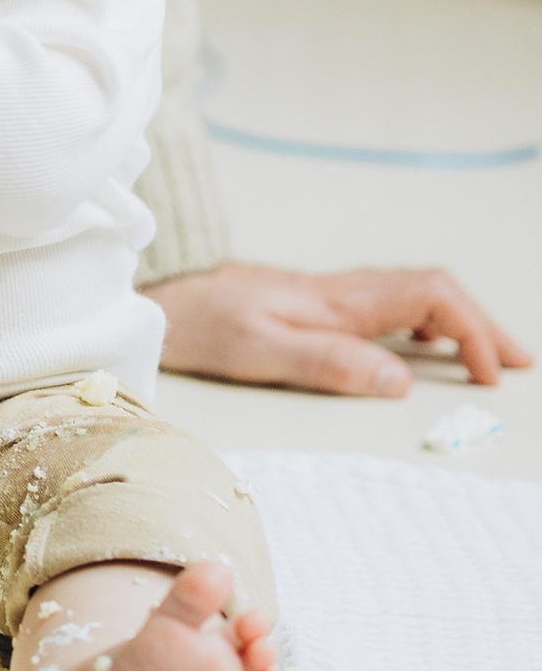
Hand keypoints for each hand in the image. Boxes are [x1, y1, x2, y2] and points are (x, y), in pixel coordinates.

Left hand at [148, 259, 532, 397]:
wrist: (163, 301)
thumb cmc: (206, 326)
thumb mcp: (263, 351)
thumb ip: (331, 363)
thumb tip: (400, 379)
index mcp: (340, 300)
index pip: (431, 295)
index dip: (472, 329)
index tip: (489, 374)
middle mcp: (343, 291)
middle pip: (434, 291)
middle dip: (481, 324)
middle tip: (516, 363)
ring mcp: (331, 295)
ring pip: (414, 295)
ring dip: (457, 322)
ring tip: (485, 357)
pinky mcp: (316, 305)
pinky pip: (388, 304)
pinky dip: (424, 321)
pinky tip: (422, 346)